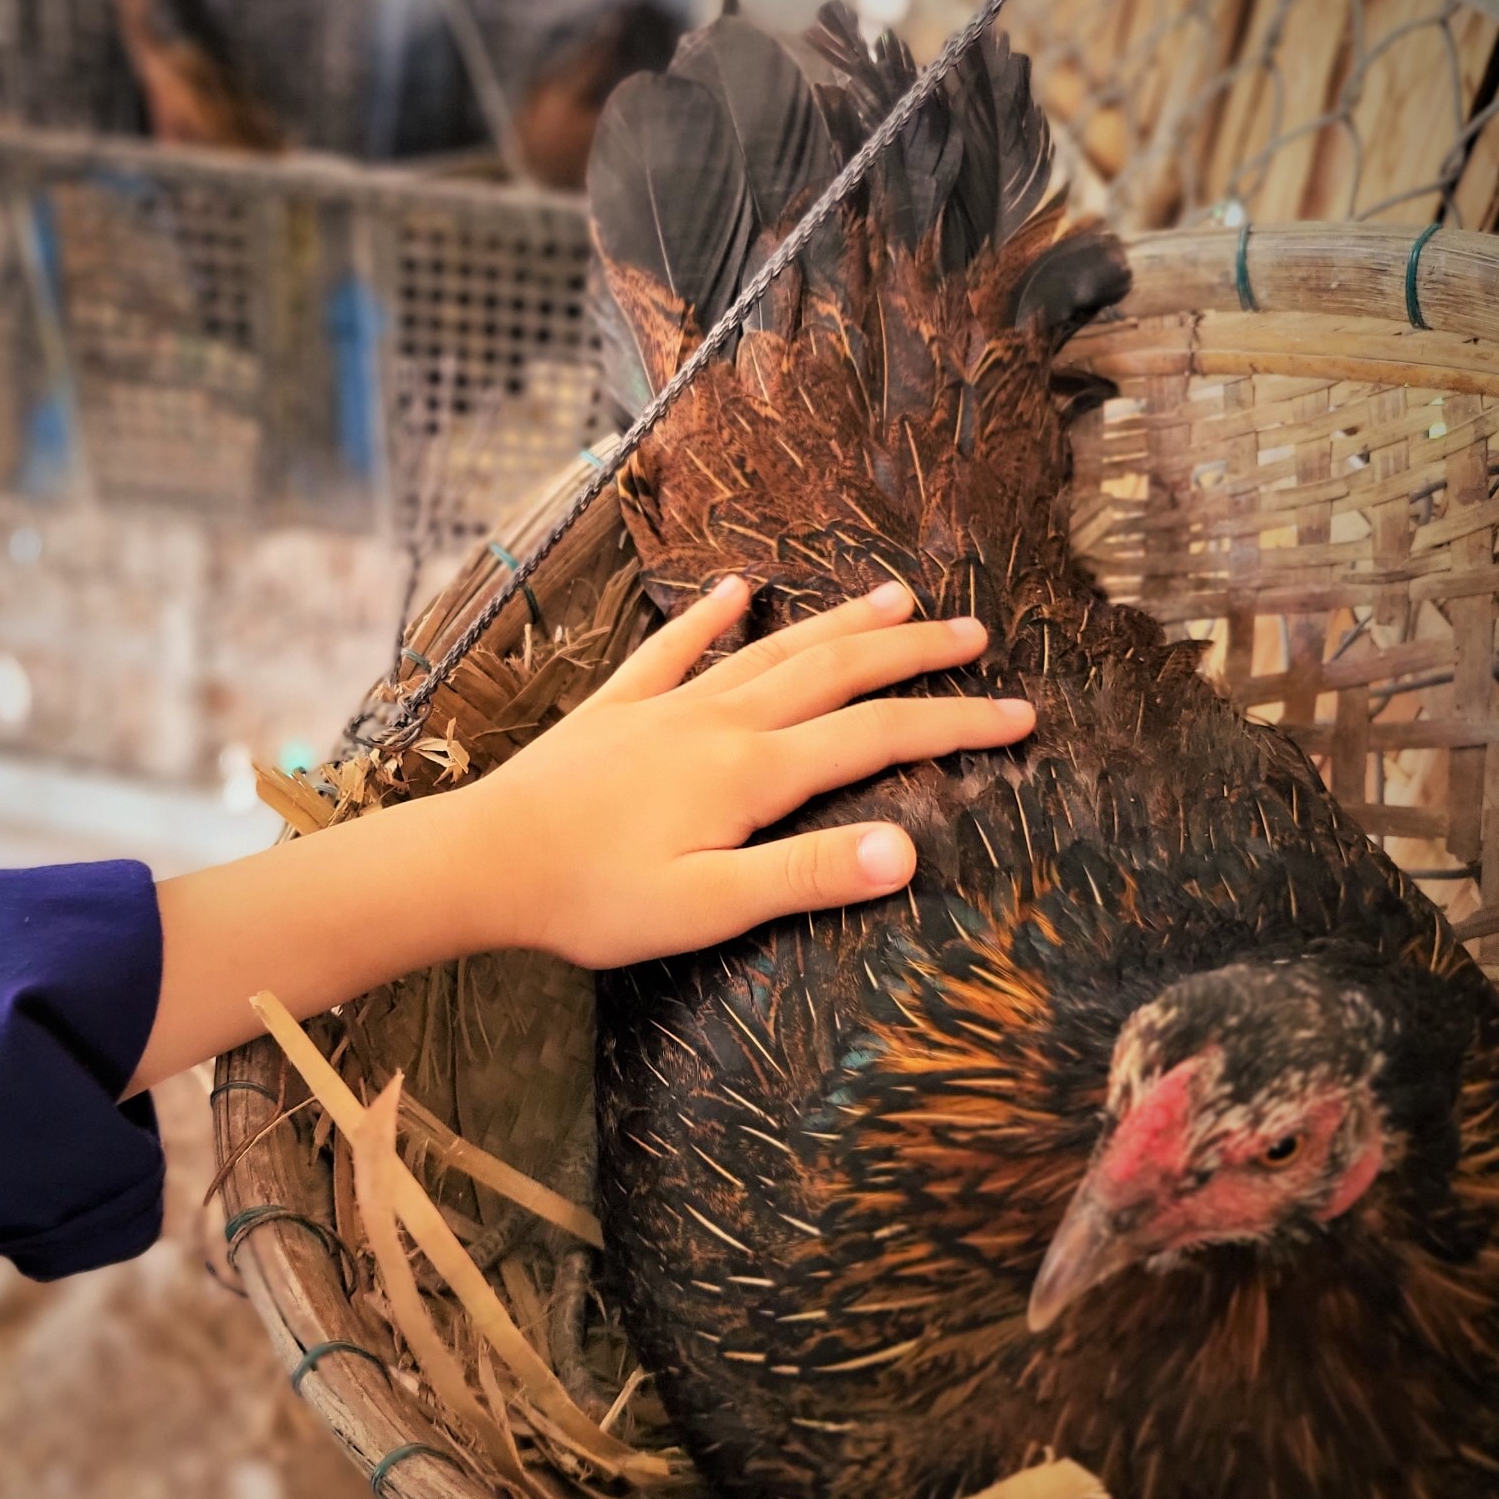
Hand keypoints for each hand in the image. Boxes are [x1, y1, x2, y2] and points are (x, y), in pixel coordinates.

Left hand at [129, 577, 1031, 1091]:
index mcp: (752, 772)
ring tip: (897, 598)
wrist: (479, 862)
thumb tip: (908, 851)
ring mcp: (666, 705)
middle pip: (836, 672)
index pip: (876, 736)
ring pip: (771, 649)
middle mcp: (719, 720)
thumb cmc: (592, 899)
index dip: (953, 723)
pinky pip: (673, 649)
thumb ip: (807, 877)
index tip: (1019, 715)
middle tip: (978, 635)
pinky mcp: (615, 709)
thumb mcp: (708, 908)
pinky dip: (709, 617)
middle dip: (914, 654)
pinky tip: (732, 589)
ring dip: (837, 623)